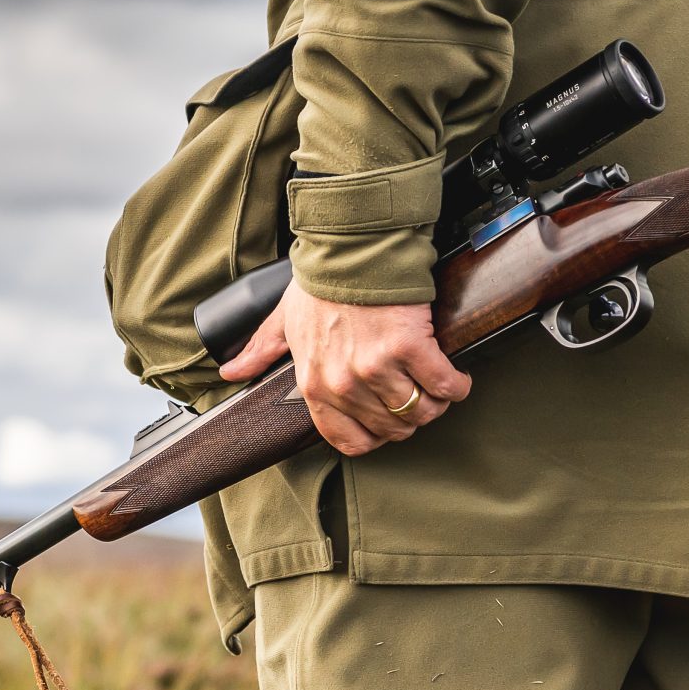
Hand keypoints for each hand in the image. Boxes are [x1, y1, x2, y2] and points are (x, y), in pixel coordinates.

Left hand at [219, 282, 472, 455]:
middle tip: (418, 397)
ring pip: (421, 412)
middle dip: (411, 418)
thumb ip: (261, 351)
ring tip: (438, 388)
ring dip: (435, 404)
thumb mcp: (283, 320)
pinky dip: (455, 386)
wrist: (349, 249)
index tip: (388, 421)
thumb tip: (232, 373)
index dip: (376, 436)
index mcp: (315, 384)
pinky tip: (455, 377)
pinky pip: (443, 386)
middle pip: (393, 428)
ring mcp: (377, 368)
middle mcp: (344, 383)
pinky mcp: (410, 348)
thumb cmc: (319, 283)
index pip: (349, 440)